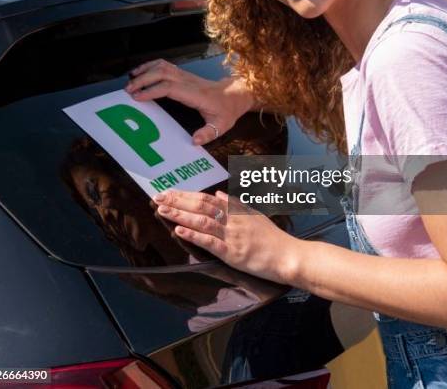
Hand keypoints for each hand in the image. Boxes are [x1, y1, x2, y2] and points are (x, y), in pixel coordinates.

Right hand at [125, 60, 253, 143]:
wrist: (235, 95)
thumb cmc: (226, 110)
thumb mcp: (221, 126)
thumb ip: (208, 133)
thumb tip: (194, 141)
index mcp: (196, 94)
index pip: (170, 87)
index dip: (152, 90)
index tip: (137, 97)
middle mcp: (189, 81)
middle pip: (163, 73)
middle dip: (143, 80)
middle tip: (128, 90)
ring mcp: (186, 75)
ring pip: (163, 66)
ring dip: (145, 70)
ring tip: (130, 79)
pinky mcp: (184, 74)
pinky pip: (166, 65)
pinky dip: (151, 66)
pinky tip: (141, 72)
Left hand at [154, 189, 299, 284]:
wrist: (288, 255)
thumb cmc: (272, 237)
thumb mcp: (254, 214)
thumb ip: (235, 203)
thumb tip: (217, 193)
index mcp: (235, 210)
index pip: (205, 199)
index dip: (186, 194)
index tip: (169, 191)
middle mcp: (231, 220)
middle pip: (200, 206)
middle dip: (177, 201)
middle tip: (158, 197)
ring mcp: (231, 236)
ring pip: (202, 221)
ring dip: (180, 215)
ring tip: (162, 210)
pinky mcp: (232, 253)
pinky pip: (210, 242)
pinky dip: (194, 234)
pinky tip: (179, 230)